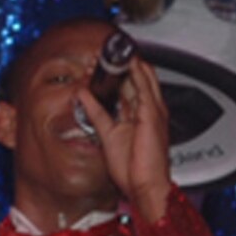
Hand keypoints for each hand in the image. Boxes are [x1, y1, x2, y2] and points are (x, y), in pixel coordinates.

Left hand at [77, 58, 174, 224]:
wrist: (147, 187)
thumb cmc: (133, 170)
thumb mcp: (108, 135)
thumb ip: (96, 113)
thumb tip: (82, 95)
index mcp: (140, 116)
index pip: (130, 85)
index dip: (116, 71)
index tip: (100, 62)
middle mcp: (149, 110)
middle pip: (137, 77)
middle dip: (121, 63)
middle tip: (104, 50)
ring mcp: (152, 110)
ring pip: (143, 76)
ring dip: (127, 62)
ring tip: (113, 49)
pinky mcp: (152, 114)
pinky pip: (144, 86)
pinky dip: (136, 72)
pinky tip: (127, 61)